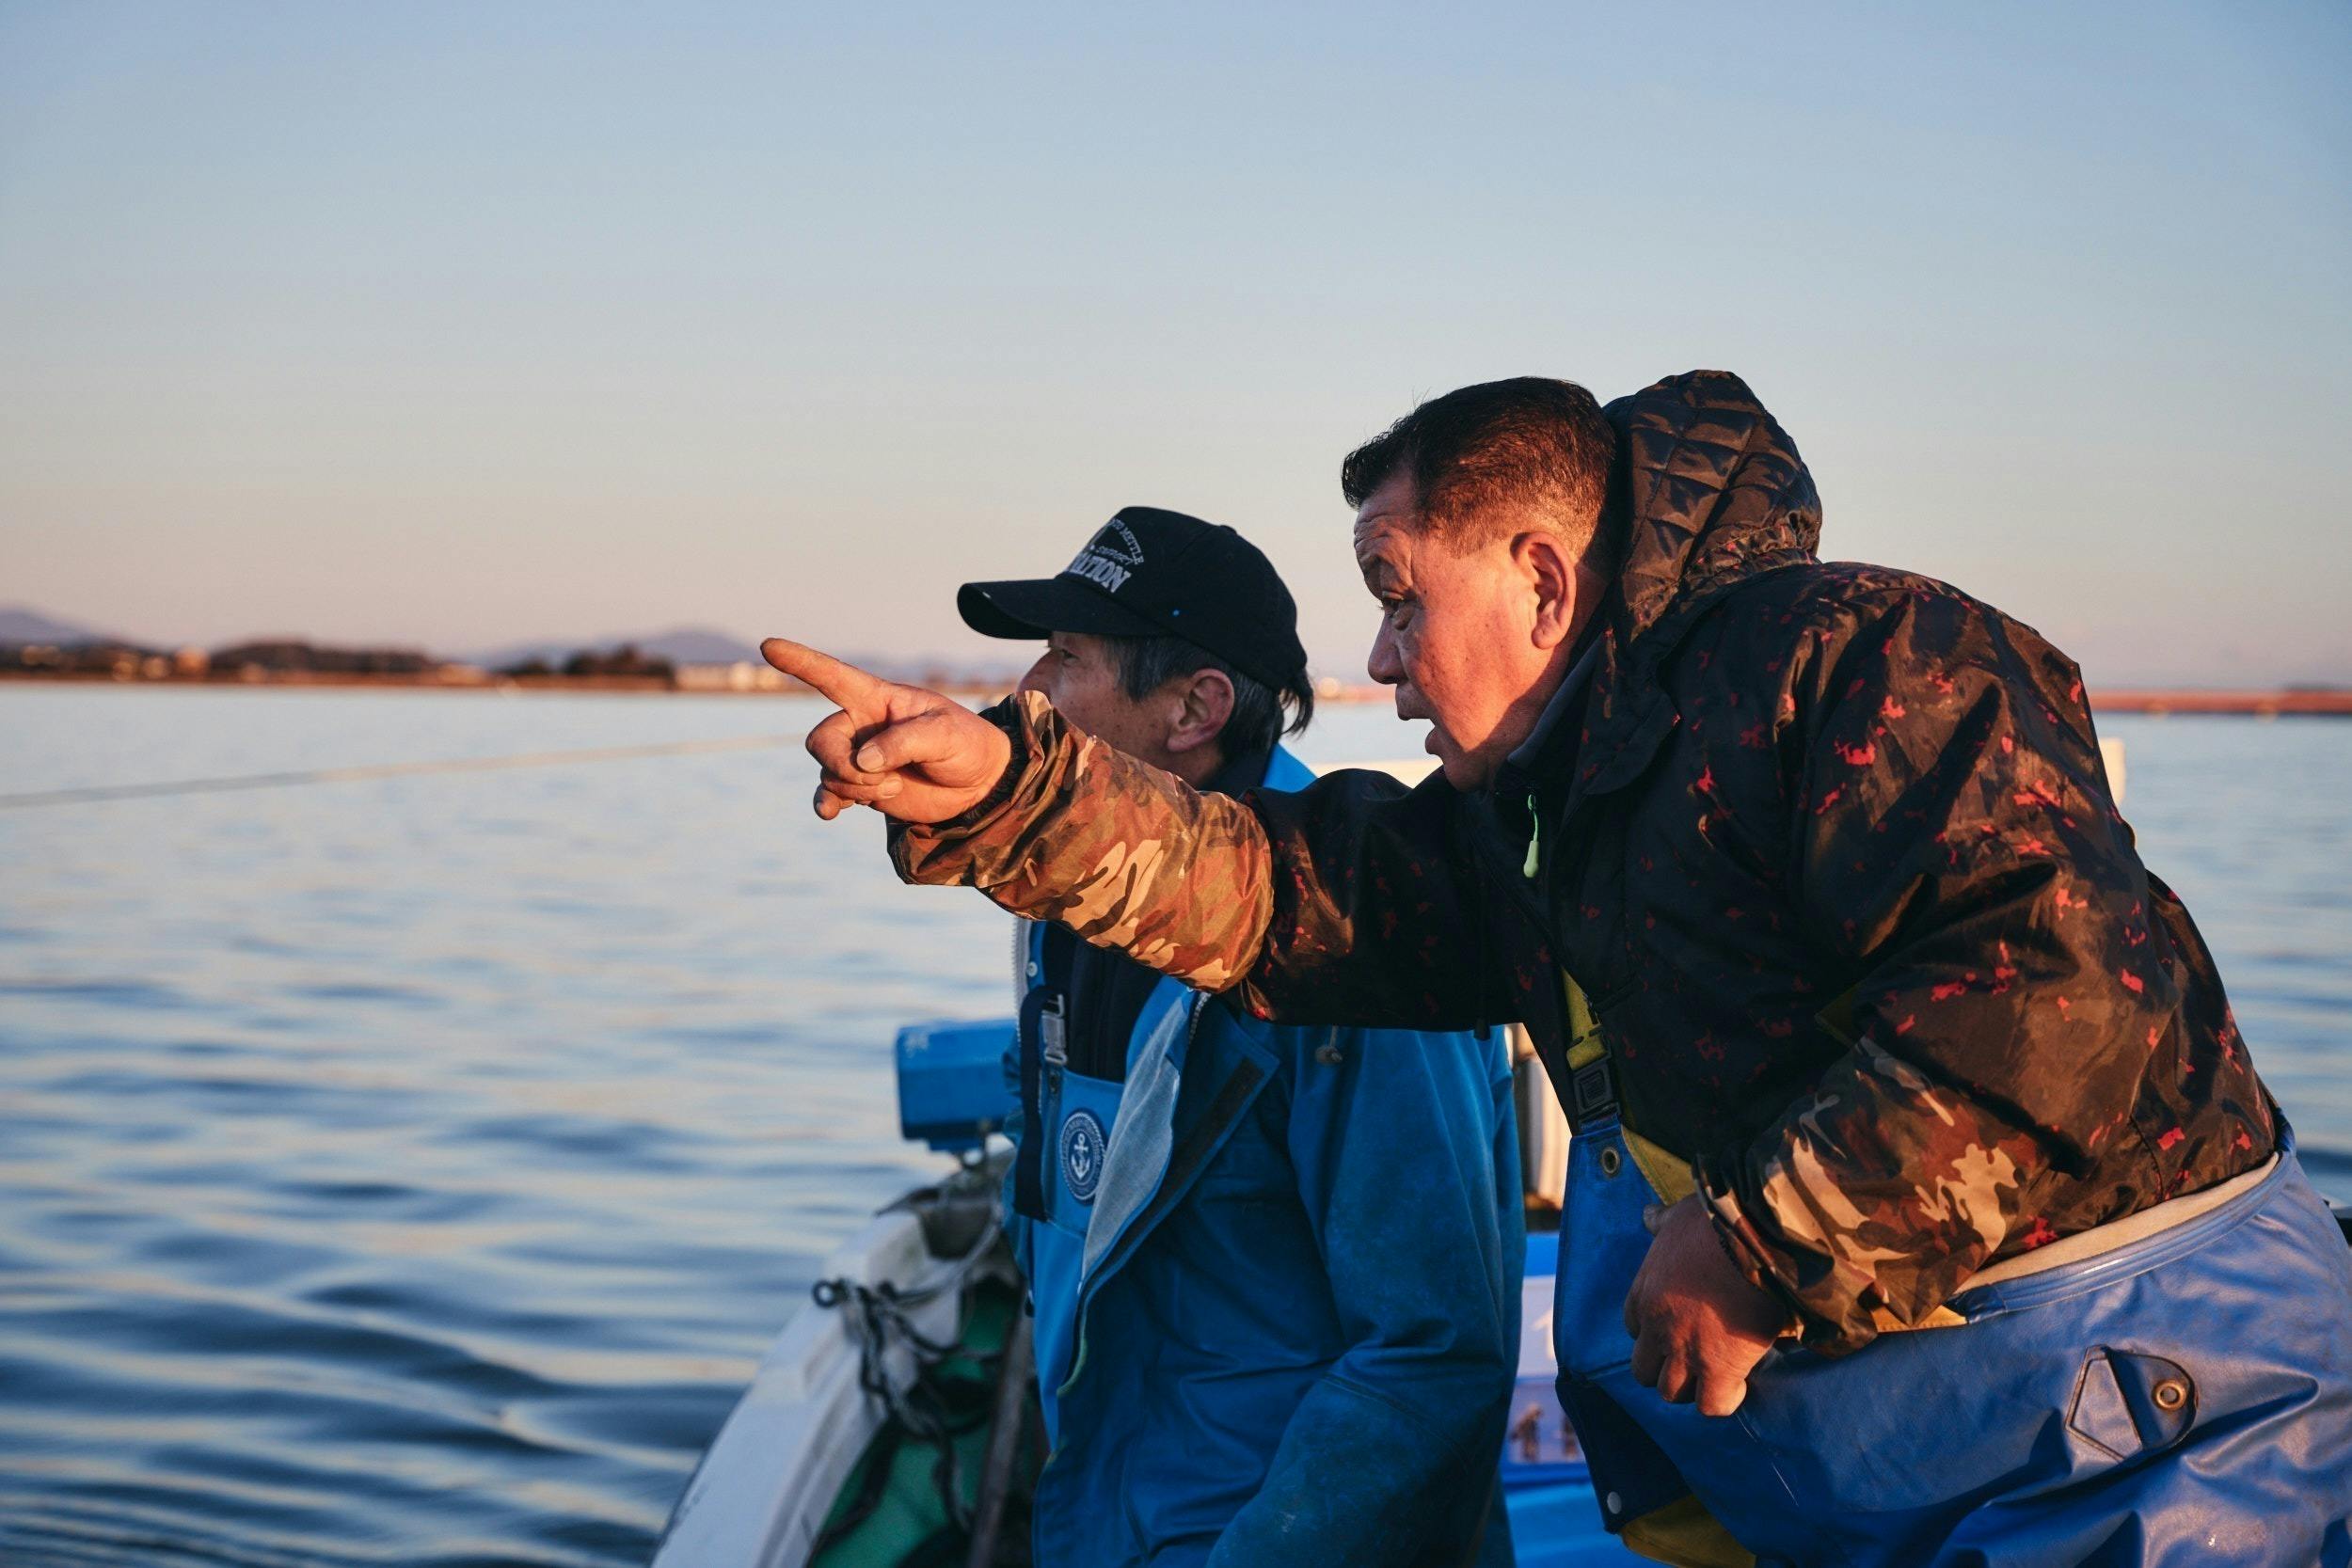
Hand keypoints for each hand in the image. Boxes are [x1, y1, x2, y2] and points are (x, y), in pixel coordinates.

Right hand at [761, 638, 1013, 822]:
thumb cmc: (967, 744)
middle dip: (842, 765)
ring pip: (827, 771)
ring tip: (891, 788)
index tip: (767, 645)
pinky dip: (828, 803)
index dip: (801, 661)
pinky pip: (829, 793)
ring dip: (855, 787)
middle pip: (821, 740)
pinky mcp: (863, 787)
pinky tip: (831, 813)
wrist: (978, 784)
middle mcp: (861, 725)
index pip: (833, 676)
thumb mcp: (945, 734)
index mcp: (878, 699)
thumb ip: (904, 741)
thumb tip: (863, 760)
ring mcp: (859, 757)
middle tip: (879, 777)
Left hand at [1623, 1196, 1792, 1416]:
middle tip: (1696, 1356)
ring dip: (1692, 1387)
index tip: (1677, 1327)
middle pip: (1644, 1369)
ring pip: (1671, 1392)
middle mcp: (1657, 1326)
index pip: (1633, 1326)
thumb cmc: (1716, 1221)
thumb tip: (1648, 1215)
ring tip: (1716, 1373)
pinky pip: (1711, 1405)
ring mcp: (1686, 1350)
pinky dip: (1723, 1400)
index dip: (1653, 1331)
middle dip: (1667, 1368)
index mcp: (1644, 1291)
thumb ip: (1661, 1221)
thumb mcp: (1678, 1215)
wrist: (1751, 1236)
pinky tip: (1739, 1382)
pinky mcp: (1720, 1368)